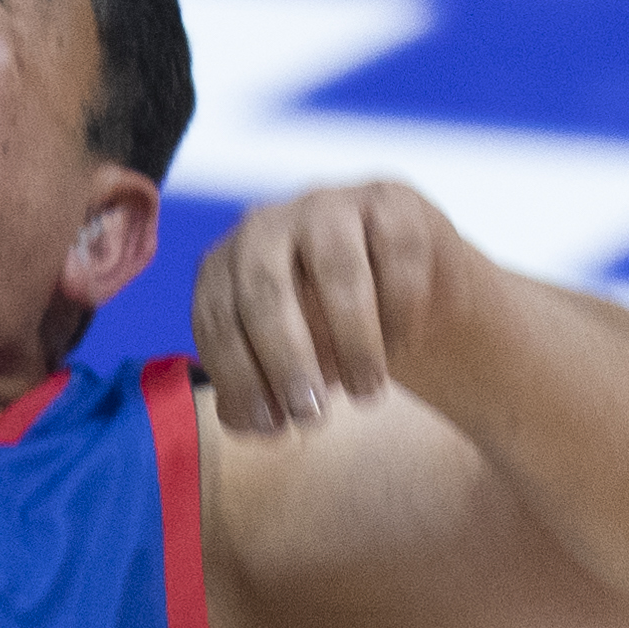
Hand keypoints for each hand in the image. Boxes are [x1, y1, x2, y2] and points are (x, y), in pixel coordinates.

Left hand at [193, 181, 474, 437]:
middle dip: (286, 359)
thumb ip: (254, 393)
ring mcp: (329, 206)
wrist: (412, 297)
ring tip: (366, 391)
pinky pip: (397, 255)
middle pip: (265, 289)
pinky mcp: (390, 200)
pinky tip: (402, 345)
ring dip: (352, 340)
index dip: (238, 376)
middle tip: (313, 413)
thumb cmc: (331, 336)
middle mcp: (268, 226)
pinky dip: (400, 311)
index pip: (216, 317)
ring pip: (336, 269)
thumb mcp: (285, 369)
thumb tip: (244, 423)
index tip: (270, 427)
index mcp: (226, 265)